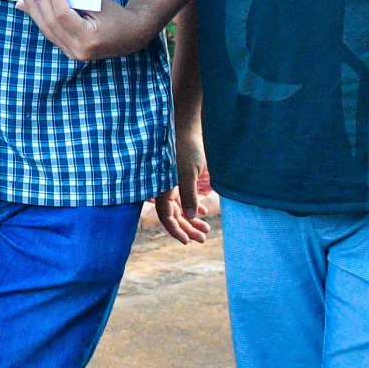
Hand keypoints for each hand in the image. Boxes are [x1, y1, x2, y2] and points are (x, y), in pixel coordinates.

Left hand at [15, 0, 152, 62]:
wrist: (133, 36)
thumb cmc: (119, 17)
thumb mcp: (101, 4)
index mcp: (88, 39)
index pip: (62, 15)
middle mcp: (77, 50)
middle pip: (50, 23)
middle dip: (38, 1)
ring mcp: (72, 54)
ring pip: (46, 30)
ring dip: (33, 10)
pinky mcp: (69, 51)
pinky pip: (50, 34)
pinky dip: (40, 19)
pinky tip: (29, 8)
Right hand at [154, 130, 209, 244]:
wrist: (186, 126)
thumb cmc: (186, 147)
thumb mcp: (189, 173)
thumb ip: (189, 195)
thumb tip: (191, 217)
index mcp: (163, 188)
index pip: (166, 216)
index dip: (176, 230)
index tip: (188, 241)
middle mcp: (164, 188)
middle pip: (175, 215)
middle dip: (188, 228)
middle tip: (203, 239)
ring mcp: (171, 183)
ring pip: (180, 208)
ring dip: (192, 219)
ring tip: (206, 230)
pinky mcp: (178, 178)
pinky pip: (184, 198)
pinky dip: (193, 206)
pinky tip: (203, 213)